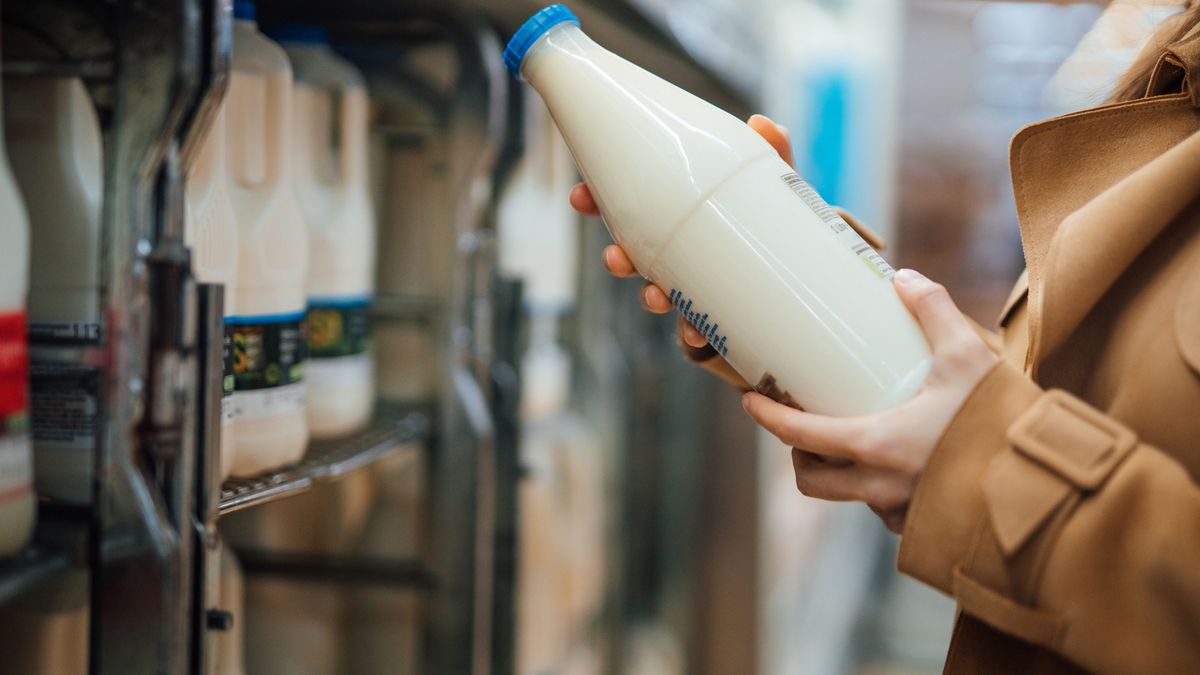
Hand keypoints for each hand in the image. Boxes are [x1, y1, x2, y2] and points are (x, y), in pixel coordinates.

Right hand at [569, 114, 794, 351]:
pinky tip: (697, 332)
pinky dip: (692, 332)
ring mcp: (692, 290)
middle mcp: (679, 255)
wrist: (800, 284)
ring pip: (657, 295)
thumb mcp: (776, 189)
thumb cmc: (777, 228)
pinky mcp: (714, 320)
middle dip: (618, 258)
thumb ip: (772, 155)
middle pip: (634, 256)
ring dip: (649, 297)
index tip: (579, 196)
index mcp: (681, 218)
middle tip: (616, 257)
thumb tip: (763, 123)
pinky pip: (695, 330)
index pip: (629, 207)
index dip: (598, 203)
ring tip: (655, 297)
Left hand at [742, 269, 998, 533]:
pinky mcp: (925, 527)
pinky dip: (879, 489)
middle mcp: (879, 487)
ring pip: (849, 497)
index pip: (799, 436)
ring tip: (854, 440)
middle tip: (803, 428)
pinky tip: (899, 465)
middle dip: (799, 456)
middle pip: (812, 480)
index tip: (750, 401)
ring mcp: (901, 512)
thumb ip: (934, 311)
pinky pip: (885, 511)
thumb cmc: (1004, 422)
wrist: (1049, 485)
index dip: (768, 418)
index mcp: (876, 445)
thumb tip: (902, 278)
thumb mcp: (968, 356)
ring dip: (842, 473)